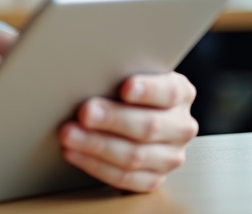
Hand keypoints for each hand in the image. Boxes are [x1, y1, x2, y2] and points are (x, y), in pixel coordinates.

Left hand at [58, 72, 197, 192]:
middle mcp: (180, 126)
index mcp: (180, 93)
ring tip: (70, 135)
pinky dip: (96, 166)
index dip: (148, 90)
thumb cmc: (128, 88)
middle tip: (85, 113)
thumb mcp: (132, 71)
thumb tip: (90, 73)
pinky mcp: (155, 178)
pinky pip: (126, 178)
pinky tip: (76, 153)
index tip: (126, 88)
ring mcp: (170, 156)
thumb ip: (120, 73)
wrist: (136, 111)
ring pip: (135, 156)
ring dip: (97, 146)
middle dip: (113, 119)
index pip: (169, 92)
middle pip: (149, 126)